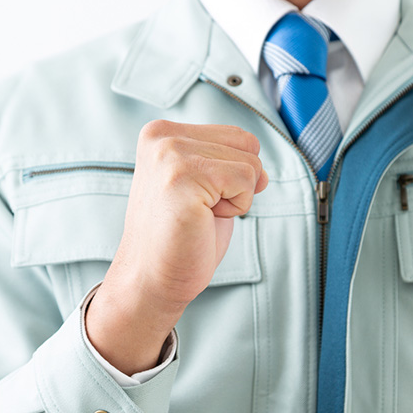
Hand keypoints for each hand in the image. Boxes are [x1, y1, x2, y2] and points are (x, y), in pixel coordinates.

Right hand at [86, 120, 267, 374]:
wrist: (151, 280)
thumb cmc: (180, 239)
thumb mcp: (202, 184)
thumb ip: (225, 161)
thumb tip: (262, 165)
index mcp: (162, 133)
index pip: (238, 135)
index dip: (233, 174)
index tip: (199, 199)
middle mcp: (163, 137)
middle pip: (247, 145)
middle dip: (237, 184)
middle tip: (200, 210)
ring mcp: (170, 155)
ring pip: (251, 164)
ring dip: (236, 198)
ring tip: (200, 216)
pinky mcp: (183, 178)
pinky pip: (245, 182)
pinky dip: (235, 208)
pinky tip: (203, 220)